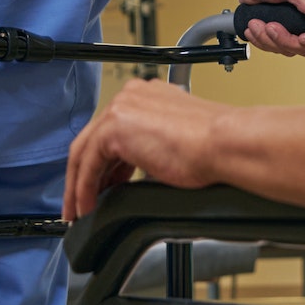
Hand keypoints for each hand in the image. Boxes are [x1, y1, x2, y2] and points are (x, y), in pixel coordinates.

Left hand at [65, 78, 224, 217]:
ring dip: (80, 185)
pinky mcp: (113, 128)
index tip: (105, 184)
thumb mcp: (175, 142)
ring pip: (84, 151)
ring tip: (81, 209)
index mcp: (149, 95)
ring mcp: (121, 109)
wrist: (224, 144)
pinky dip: (83, 188)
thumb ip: (151, 148)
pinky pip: (88, 164)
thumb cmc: (214, 147)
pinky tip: (87, 206)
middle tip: (83, 200)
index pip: (113, 129)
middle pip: (93, 138)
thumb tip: (140, 170)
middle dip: (85, 174)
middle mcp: (131, 96)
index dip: (106, 162)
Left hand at [226, 0, 304, 57]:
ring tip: (257, 23)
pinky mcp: (286, 33)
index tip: (303, 37)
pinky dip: (264, 41)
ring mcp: (300, 27)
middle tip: (271, 26)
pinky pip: (279, 48)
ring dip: (271, 40)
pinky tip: (255, 28)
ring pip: (293, 49)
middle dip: (287, 40)